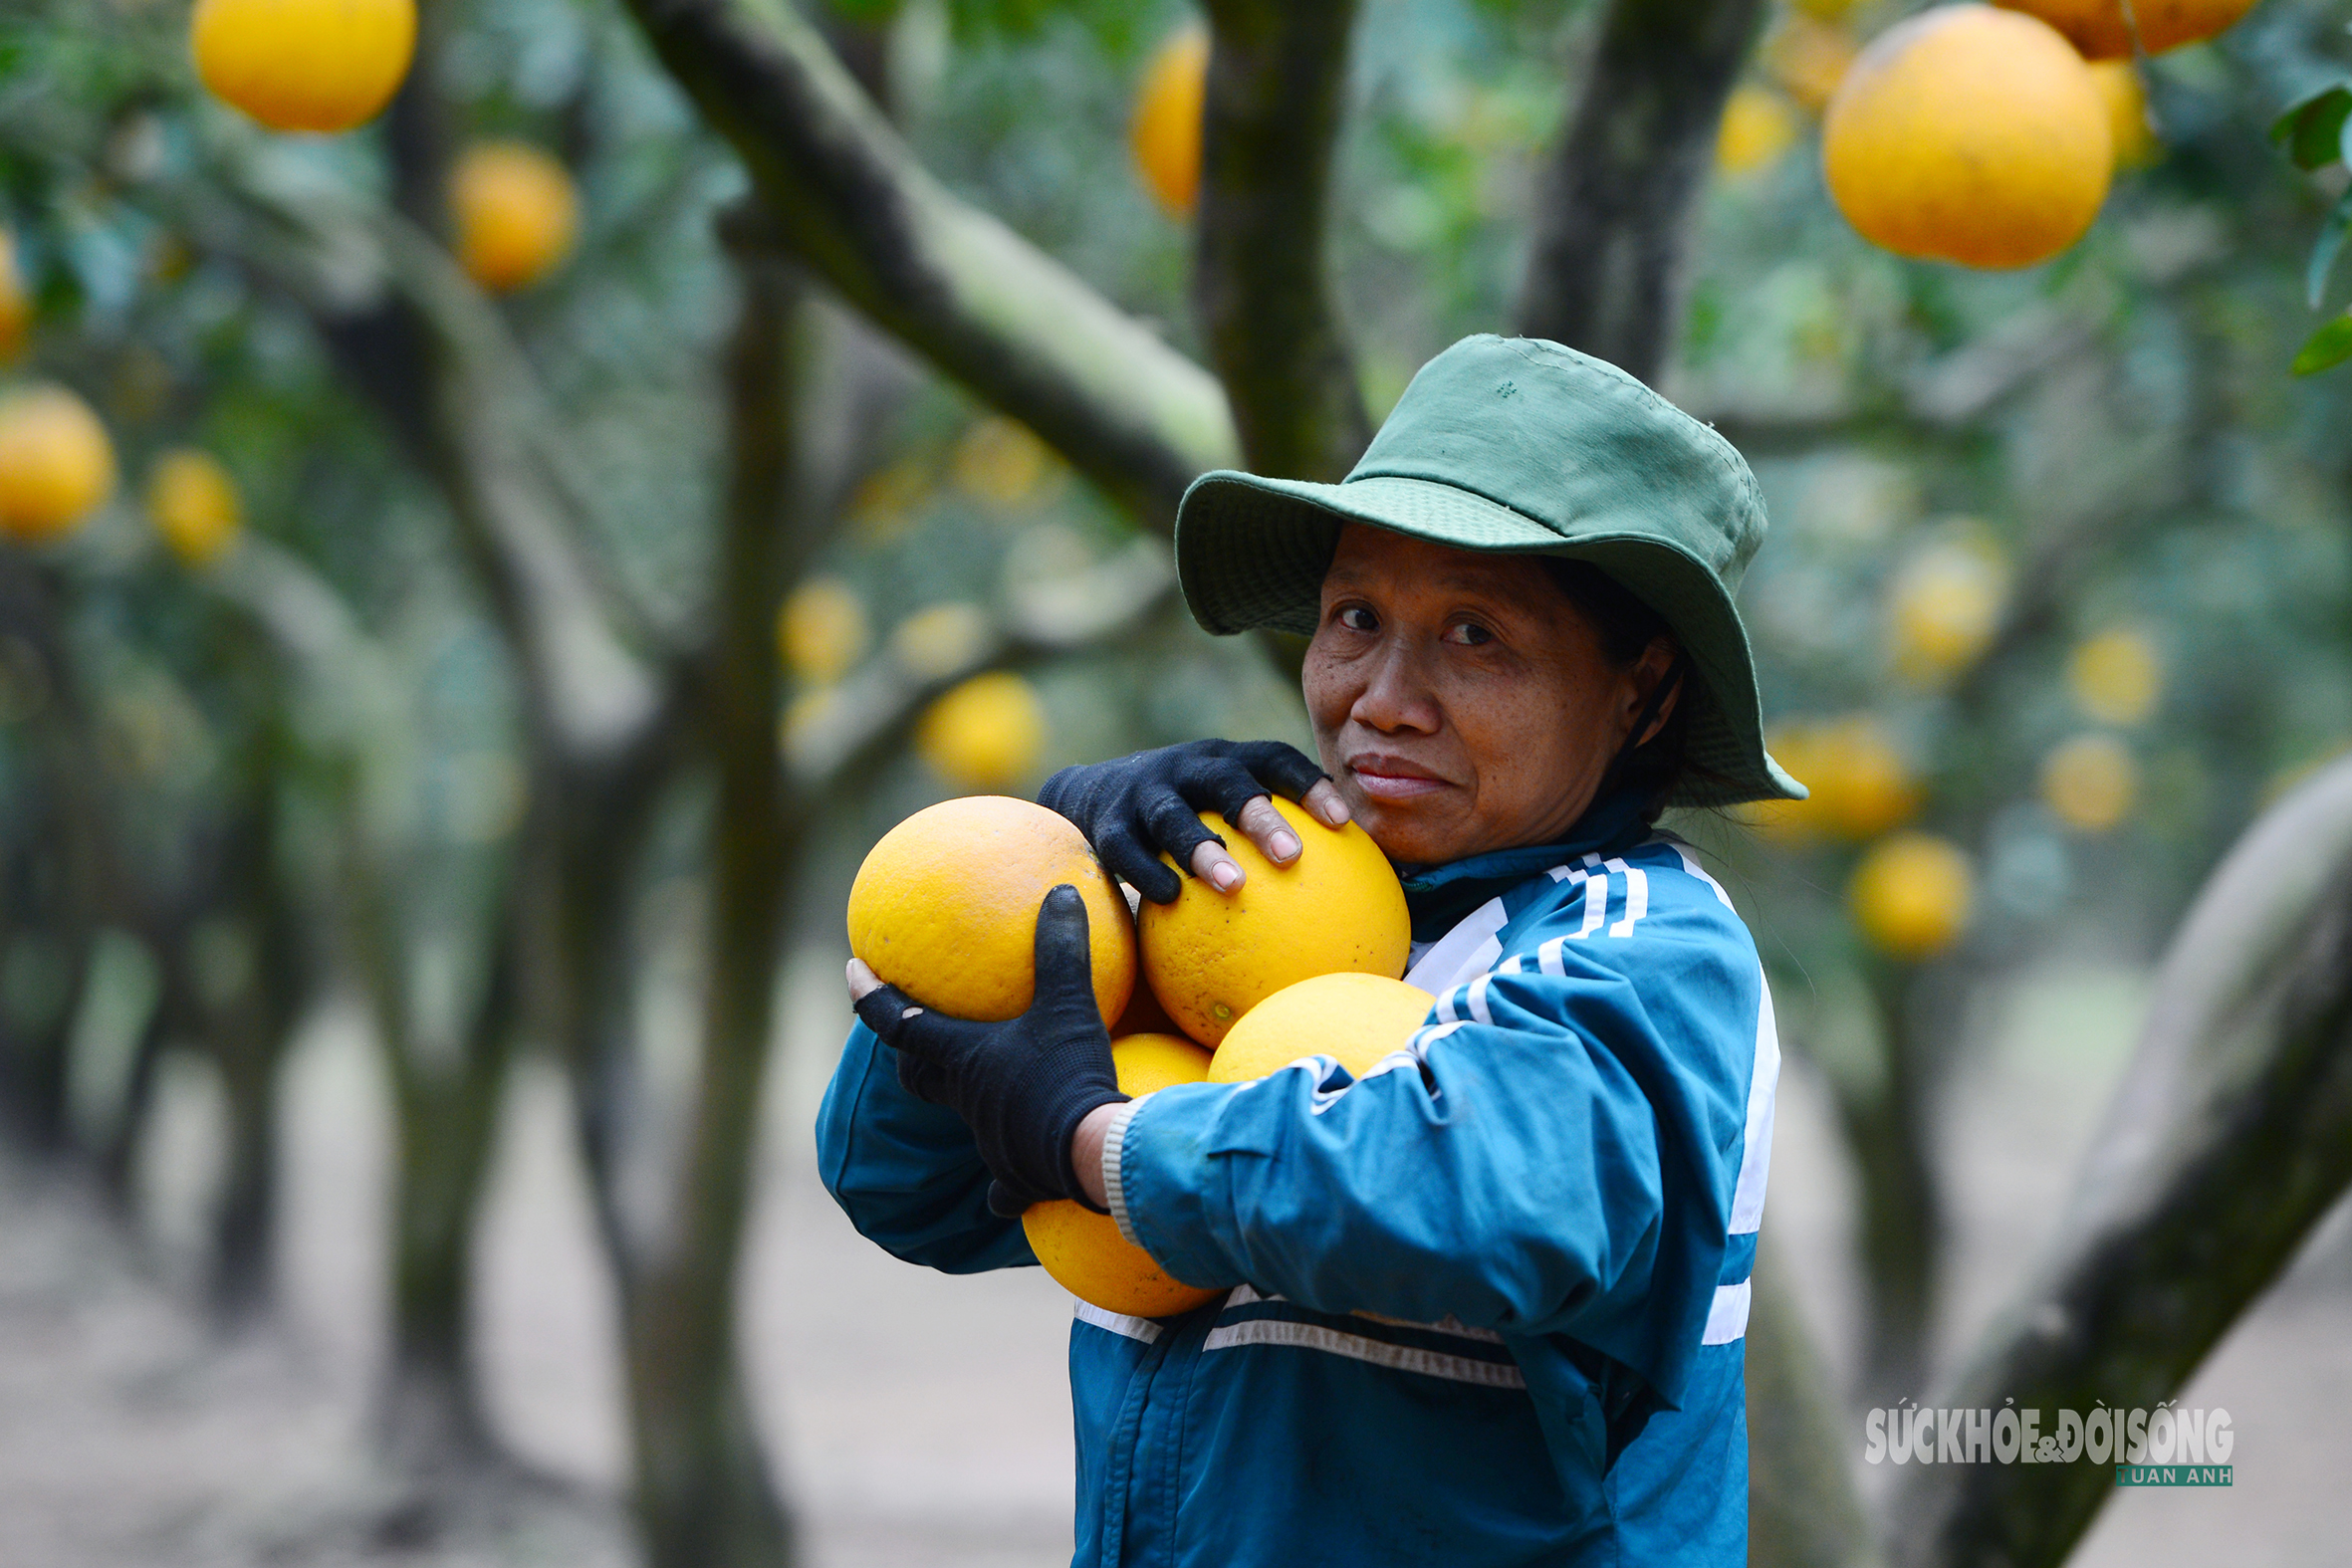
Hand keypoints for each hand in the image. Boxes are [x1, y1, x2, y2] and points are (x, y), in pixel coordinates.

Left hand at [848, 885, 1126, 1216]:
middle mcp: (966, 1099)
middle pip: (917, 1077)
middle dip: (908, 1055)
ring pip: (965, 1120)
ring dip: (968, 1102)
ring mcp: (990, 1143)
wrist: (1094, 1153)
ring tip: (988, 1088)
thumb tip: (1059, 893)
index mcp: (964, 1058)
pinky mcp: (1018, 1179)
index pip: (900, 1022)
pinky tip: (1025, 1169)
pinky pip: (1007, 1182)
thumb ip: (1061, 949)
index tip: (851, 969)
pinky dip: (1012, 1178)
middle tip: (909, 1035)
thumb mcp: (1069, 1005)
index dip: (871, 995)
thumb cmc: (1068, 1077)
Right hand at [1037, 740, 1349, 903]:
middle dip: (1260, 815)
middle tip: (1292, 856)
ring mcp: (1145, 791)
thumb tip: (1345, 888)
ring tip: (1231, 884)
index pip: (1273, 758)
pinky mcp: (1109, 821)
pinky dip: (1149, 870)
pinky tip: (1172, 898)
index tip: (1342, 821)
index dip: (1308, 784)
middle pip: (1228, 782)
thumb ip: (1271, 830)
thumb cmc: (1187, 813)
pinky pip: (1127, 849)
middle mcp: (1188, 767)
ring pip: (1174, 815)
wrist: (1094, 793)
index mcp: (1226, 760)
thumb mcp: (1222, 805)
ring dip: (1203, 847)